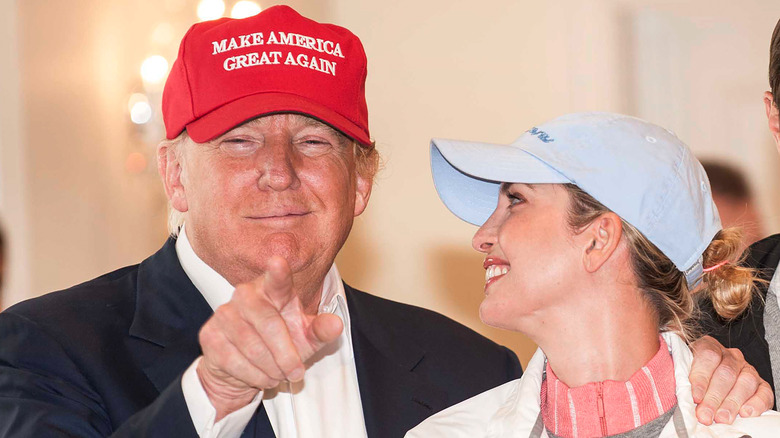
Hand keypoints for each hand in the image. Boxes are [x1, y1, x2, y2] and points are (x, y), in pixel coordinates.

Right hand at [196, 256, 342, 420]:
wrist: (244, 368)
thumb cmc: (280, 345)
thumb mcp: (305, 339)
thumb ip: (320, 331)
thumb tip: (336, 325)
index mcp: (272, 290)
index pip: (277, 280)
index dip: (278, 273)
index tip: (278, 262)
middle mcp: (245, 295)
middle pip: (269, 325)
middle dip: (286, 355)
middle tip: (296, 372)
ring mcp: (224, 314)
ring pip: (253, 347)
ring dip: (271, 369)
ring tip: (278, 374)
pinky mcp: (210, 335)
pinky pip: (236, 361)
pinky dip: (254, 376)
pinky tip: (259, 375)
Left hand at [689, 335, 773, 424]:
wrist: (709, 376)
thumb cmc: (690, 373)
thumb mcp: (681, 369)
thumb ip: (681, 376)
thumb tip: (679, 393)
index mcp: (708, 345)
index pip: (708, 356)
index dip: (701, 378)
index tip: (695, 397)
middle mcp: (730, 355)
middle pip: (726, 373)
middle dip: (714, 397)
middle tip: (705, 415)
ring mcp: (747, 369)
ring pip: (745, 382)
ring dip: (732, 403)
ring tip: (721, 418)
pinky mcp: (761, 384)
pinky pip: (764, 392)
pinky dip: (756, 404)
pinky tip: (745, 413)